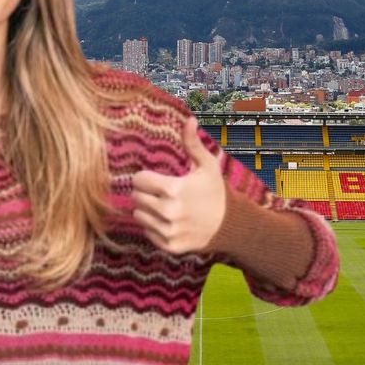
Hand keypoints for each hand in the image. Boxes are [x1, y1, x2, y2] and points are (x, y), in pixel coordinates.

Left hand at [131, 118, 225, 254]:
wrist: (229, 225)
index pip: (138, 180)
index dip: (146, 177)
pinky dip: (154, 226)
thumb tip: (189, 119)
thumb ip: (193, 143)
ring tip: (166, 206)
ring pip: (138, 215)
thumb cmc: (215, 191)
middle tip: (162, 193)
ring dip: (148, 210)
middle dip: (145, 193)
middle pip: (135, 197)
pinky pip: (147, 232)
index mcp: (173, 189)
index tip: (157, 179)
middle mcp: (168, 211)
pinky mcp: (168, 245)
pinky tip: (170, 221)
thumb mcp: (207, 165)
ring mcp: (168, 230)